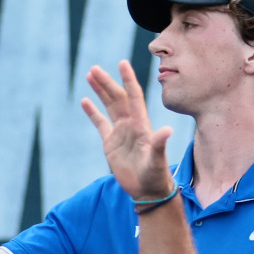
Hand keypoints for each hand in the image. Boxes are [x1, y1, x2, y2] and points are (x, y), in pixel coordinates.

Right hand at [79, 60, 174, 201]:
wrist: (147, 190)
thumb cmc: (156, 175)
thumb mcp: (157, 160)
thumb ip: (159, 144)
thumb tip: (167, 130)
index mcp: (141, 124)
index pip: (133, 97)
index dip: (128, 80)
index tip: (122, 63)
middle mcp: (131, 124)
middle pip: (117, 98)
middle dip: (107, 83)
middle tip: (94, 69)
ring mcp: (120, 132)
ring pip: (109, 106)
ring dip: (100, 91)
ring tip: (90, 75)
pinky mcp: (110, 143)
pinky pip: (100, 123)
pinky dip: (93, 112)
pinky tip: (85, 100)